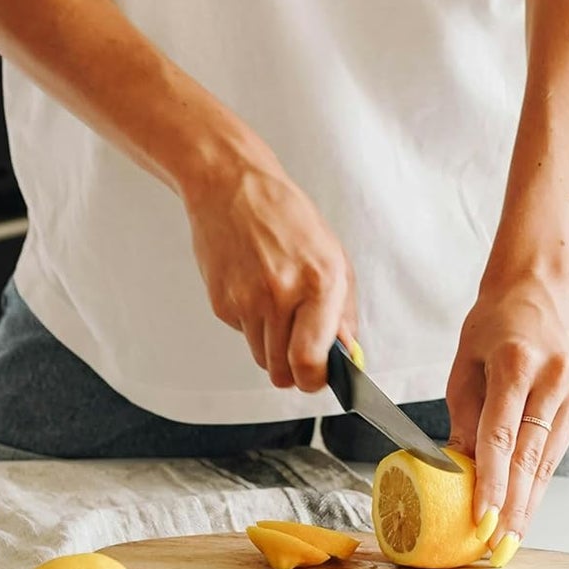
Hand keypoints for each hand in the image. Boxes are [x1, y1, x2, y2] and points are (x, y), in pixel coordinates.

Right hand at [179, 138, 356, 391]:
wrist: (231, 188)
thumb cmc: (287, 219)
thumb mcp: (333, 258)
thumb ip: (343, 313)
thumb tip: (347, 355)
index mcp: (318, 283)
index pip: (309, 361)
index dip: (314, 380)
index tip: (318, 378)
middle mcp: (279, 295)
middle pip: (282, 371)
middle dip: (294, 371)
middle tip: (302, 354)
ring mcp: (245, 301)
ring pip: (262, 358)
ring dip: (274, 348)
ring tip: (279, 310)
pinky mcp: (220, 303)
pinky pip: (243, 335)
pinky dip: (252, 325)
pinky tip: (255, 291)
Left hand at [446, 273, 568, 564]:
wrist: (542, 285)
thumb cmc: (494, 322)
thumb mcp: (465, 363)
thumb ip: (464, 416)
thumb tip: (457, 471)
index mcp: (516, 363)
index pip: (502, 436)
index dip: (492, 483)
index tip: (483, 520)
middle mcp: (553, 379)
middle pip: (531, 457)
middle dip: (514, 508)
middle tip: (498, 549)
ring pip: (547, 460)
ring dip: (528, 503)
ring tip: (509, 541)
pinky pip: (555, 450)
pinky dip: (538, 480)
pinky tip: (525, 509)